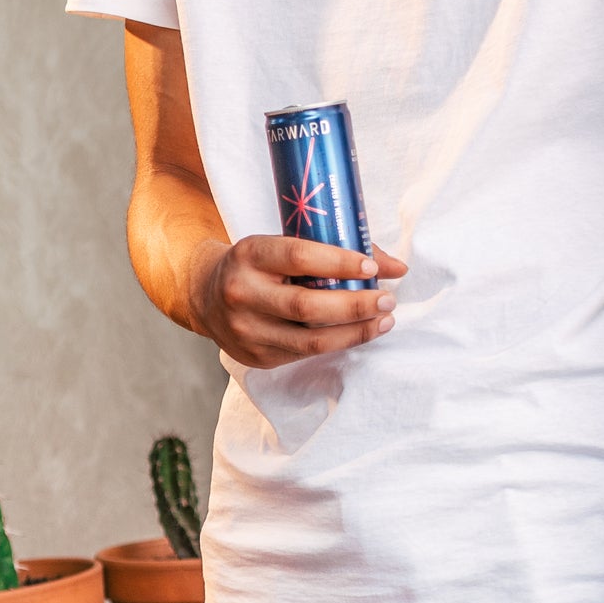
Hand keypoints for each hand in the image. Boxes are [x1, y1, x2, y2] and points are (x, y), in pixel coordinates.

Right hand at [179, 235, 405, 368]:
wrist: (206, 294)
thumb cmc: (260, 264)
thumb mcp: (282, 245)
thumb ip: (335, 249)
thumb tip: (397, 267)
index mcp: (250, 254)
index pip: (299, 257)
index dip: (339, 262)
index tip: (372, 266)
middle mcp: (243, 293)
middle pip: (307, 306)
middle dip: (355, 305)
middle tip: (387, 299)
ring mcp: (246, 330)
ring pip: (310, 340)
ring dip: (355, 332)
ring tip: (384, 320)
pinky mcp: (256, 357)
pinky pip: (304, 354)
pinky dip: (337, 344)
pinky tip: (359, 333)